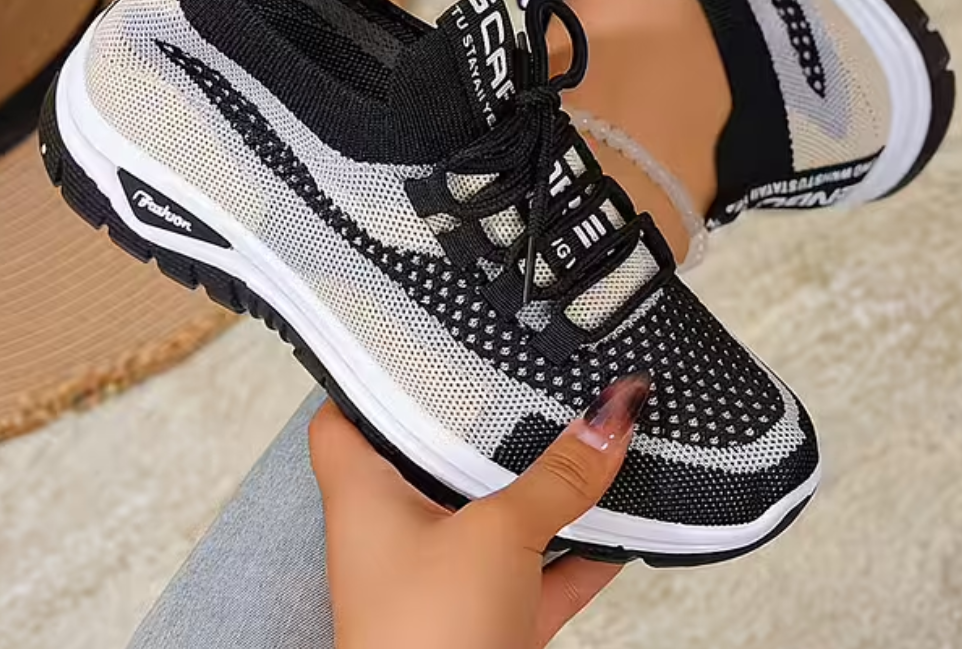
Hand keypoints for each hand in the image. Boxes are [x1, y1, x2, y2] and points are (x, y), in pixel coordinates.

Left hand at [309, 373, 650, 648]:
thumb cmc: (427, 640)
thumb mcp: (499, 536)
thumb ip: (558, 477)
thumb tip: (611, 415)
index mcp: (365, 496)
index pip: (343, 416)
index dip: (370, 378)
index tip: (415, 341)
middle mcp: (394, 533)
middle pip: (431, 460)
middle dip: (480, 429)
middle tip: (520, 378)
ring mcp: (437, 582)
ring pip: (488, 519)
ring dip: (535, 492)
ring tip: (580, 440)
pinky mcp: (480, 626)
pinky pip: (531, 575)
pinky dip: (571, 556)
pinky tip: (618, 530)